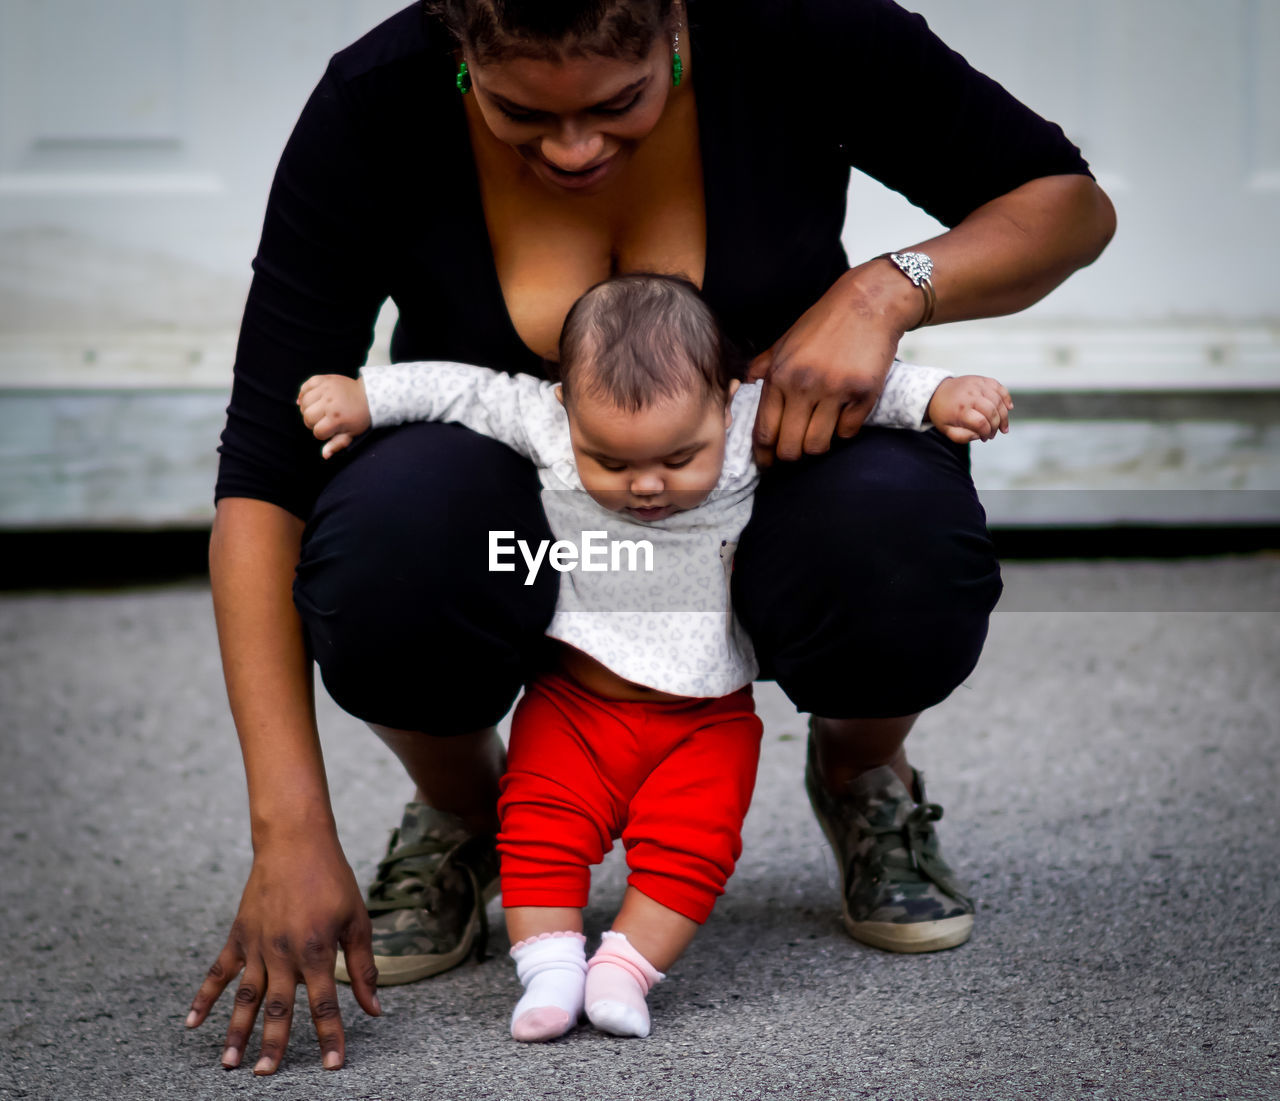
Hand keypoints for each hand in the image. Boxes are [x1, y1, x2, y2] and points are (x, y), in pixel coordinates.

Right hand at [185, 835, 379, 1074]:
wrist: (296, 842)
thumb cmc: (333, 880)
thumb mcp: (357, 920)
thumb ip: (364, 967)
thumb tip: (376, 1008)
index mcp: (318, 949)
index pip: (325, 1004)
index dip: (330, 1036)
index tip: (332, 1065)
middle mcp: (285, 952)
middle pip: (278, 1008)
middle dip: (273, 1045)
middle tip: (266, 1076)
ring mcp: (258, 945)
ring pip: (245, 997)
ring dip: (237, 1031)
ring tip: (230, 1064)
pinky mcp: (239, 935)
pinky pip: (218, 972)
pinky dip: (204, 997)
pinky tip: (192, 1023)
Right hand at [297, 375, 370, 457]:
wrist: (369, 395)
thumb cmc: (360, 416)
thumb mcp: (352, 433)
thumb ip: (337, 444)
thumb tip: (324, 455)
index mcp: (337, 418)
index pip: (317, 432)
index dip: (321, 434)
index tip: (329, 430)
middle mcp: (329, 402)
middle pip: (308, 417)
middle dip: (312, 422)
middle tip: (322, 420)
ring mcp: (326, 389)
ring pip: (304, 402)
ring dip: (307, 409)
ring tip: (316, 410)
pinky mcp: (324, 379)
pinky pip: (305, 386)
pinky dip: (304, 393)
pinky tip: (309, 399)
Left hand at [747, 267, 914, 466]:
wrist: (867, 301)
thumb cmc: (823, 322)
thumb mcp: (785, 341)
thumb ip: (763, 367)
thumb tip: (744, 387)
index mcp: (779, 375)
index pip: (764, 431)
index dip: (765, 455)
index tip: (768, 464)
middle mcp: (804, 385)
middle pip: (790, 447)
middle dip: (791, 455)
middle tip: (796, 451)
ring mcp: (835, 390)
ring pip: (818, 445)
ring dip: (818, 446)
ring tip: (820, 434)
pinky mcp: (863, 393)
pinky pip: (848, 432)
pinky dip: (845, 431)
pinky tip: (843, 417)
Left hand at [926, 375, 1012, 442]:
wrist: (937, 392)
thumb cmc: (943, 413)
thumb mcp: (946, 429)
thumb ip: (961, 437)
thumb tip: (979, 435)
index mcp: (959, 409)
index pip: (981, 422)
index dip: (986, 433)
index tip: (985, 438)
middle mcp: (970, 395)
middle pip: (992, 411)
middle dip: (996, 426)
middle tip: (993, 434)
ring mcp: (977, 385)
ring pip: (998, 400)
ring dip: (1004, 415)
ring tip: (1003, 426)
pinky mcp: (982, 379)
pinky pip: (999, 388)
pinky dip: (1006, 398)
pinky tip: (1008, 408)